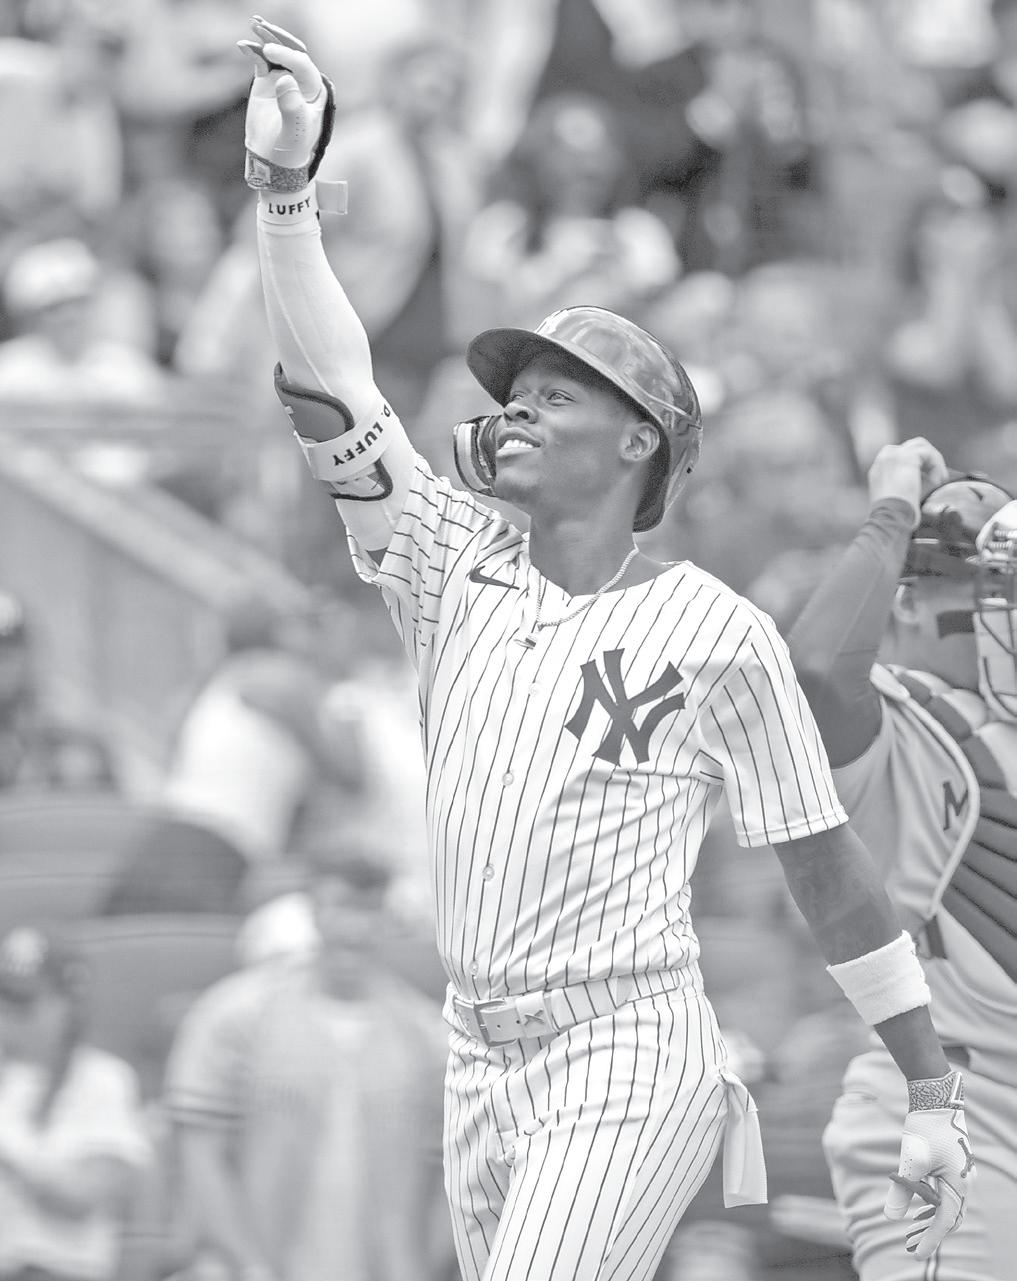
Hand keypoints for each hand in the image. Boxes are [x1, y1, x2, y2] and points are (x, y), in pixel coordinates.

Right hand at [237, 15, 334, 191]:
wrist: (274, 160)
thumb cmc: (290, 149)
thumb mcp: (293, 132)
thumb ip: (291, 107)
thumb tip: (284, 79)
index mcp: (315, 92)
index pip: (304, 66)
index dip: (288, 56)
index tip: (270, 51)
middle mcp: (302, 82)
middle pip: (292, 53)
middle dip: (279, 38)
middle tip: (262, 26)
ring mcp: (284, 80)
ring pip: (276, 54)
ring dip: (265, 39)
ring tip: (253, 25)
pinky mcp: (267, 82)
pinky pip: (260, 61)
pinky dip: (252, 52)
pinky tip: (243, 46)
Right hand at [866, 437, 948, 527]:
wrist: (889, 516)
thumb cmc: (893, 517)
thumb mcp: (896, 501)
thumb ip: (905, 489)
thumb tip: (923, 489)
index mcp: (878, 471)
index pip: (899, 457)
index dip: (916, 466)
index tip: (926, 481)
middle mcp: (883, 460)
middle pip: (910, 447)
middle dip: (926, 460)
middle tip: (936, 478)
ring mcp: (893, 455)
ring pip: (920, 446)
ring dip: (933, 460)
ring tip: (939, 478)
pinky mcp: (906, 457)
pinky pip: (928, 453)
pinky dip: (936, 465)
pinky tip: (937, 481)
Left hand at [884, 1070, 973, 1260]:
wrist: (936, 1098)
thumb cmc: (925, 1128)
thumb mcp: (911, 1161)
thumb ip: (902, 1190)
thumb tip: (890, 1217)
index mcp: (958, 1184)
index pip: (945, 1221)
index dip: (931, 1240)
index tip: (917, 1255)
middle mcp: (964, 1182)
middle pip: (949, 1217)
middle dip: (931, 1233)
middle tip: (911, 1246)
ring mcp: (961, 1174)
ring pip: (948, 1205)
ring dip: (931, 1219)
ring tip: (913, 1232)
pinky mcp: (954, 1166)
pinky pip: (946, 1193)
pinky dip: (933, 1204)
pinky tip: (919, 1207)